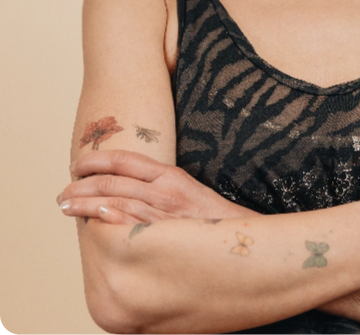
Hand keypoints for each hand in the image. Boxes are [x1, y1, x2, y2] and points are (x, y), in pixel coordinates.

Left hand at [57, 149, 260, 224]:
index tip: (77, 165)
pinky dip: (108, 219)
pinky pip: (131, 224)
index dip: (96, 159)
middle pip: (114, 179)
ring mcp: (165, 214)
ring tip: (66, 205)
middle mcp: (167, 191)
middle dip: (82, 185)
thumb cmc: (220, 227)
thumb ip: (162, 194)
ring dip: (85, 202)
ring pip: (116, 199)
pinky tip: (91, 220)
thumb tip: (127, 198)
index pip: (125, 159)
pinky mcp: (167, 236)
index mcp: (172, 177)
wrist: (250, 245)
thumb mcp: (192, 198)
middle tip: (63, 193)